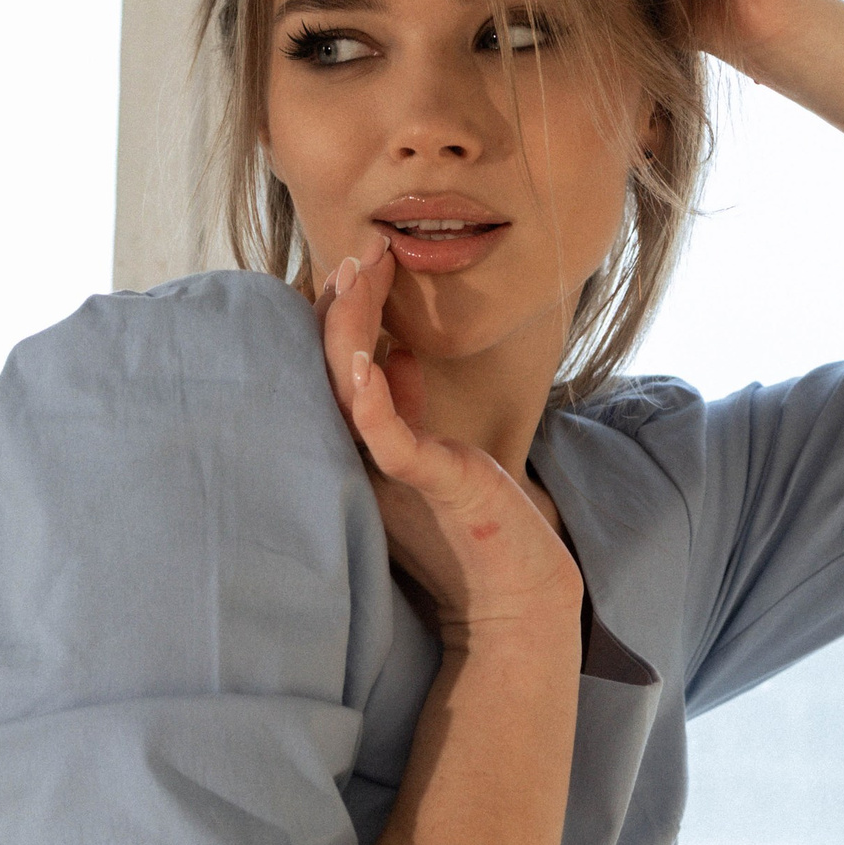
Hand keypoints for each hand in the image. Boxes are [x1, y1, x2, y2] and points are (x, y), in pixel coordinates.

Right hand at [314, 239, 579, 642]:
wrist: (513, 592)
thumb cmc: (469, 529)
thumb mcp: (431, 453)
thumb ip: (407, 408)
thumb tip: (397, 355)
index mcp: (360, 444)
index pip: (337, 365)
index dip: (343, 311)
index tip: (361, 260)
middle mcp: (358, 455)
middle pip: (330, 366)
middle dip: (343, 303)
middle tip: (358, 252)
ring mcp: (383, 470)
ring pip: (348, 388)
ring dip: (351, 328)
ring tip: (356, 274)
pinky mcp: (419, 483)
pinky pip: (384, 434)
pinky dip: (371, 394)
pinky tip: (368, 355)